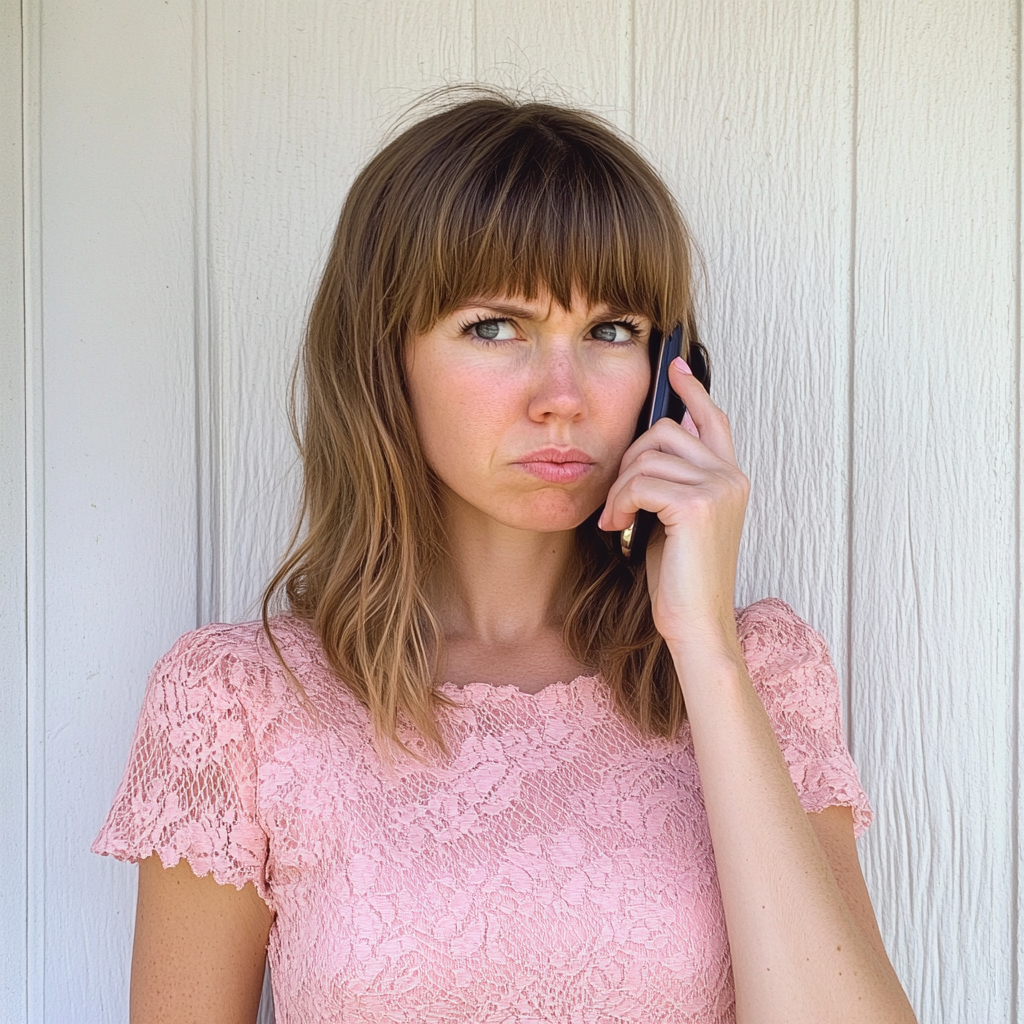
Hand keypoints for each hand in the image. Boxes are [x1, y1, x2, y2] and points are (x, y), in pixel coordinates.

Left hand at [597, 358, 749, 659]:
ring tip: (616, 519)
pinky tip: (619, 527)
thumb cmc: (681, 578)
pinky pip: (641, 481)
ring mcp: (719, 487)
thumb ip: (672, 480)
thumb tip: (656, 441)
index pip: (713, 418)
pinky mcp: (698, 504)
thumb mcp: (674, 519)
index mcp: (730, 478)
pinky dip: (621, 502)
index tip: (673, 366)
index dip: (692, 390)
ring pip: (647, 456)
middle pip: (665, 431)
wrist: (696, 623)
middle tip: (618, 498)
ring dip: (620, 487)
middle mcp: (731, 476)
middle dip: (629, 459)